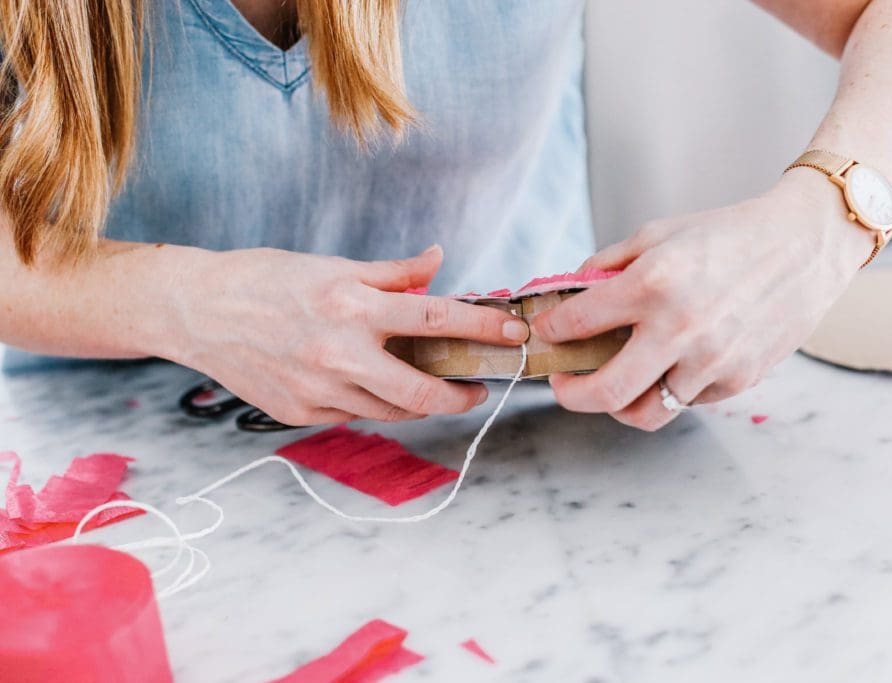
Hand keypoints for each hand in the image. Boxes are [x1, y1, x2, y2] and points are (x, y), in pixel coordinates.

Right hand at [171, 245, 529, 425]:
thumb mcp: (332, 266)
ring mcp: (318, 391)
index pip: (435, 320)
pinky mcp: (300, 414)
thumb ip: (392, 273)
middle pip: (422, 391)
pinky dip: (372, 403)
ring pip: (392, 412)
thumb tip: (438, 263)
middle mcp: (339, 354)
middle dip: (461, 395)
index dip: (483, 328)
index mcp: (351, 307)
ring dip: (419, 401)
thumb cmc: (264, 279)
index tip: (513, 335)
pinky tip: (370, 385)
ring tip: (428, 385)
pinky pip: (354, 415)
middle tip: (477, 388)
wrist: (195, 311)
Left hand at [531, 170, 875, 430]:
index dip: (551, 331)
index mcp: (653, 284)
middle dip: (571, 394)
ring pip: (645, 411)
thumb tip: (569, 294)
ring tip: (614, 380)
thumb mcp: (658, 233)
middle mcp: (680, 329)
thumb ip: (607, 265)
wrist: (804, 245)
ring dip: (620, 400)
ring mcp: (711, 361)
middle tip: (564, 383)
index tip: (547, 333)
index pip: (577, 324)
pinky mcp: (738, 380)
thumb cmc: (728, 235)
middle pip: (605, 393)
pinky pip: (685, 402)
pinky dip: (666, 390)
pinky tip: (666, 365)